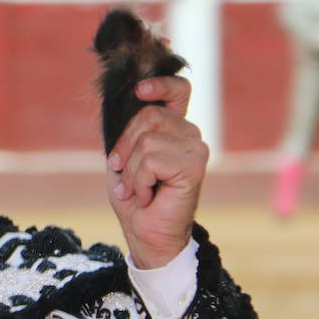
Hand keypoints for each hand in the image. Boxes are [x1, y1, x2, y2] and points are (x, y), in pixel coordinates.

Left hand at [105, 77, 207, 268]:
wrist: (146, 234)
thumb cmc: (135, 198)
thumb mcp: (123, 159)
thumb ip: (128, 133)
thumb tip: (129, 105)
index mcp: (173, 129)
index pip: (179, 91)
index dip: (161, 84)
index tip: (140, 90)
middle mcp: (189, 134)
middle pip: (149, 115)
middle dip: (126, 146)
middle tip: (125, 174)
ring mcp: (196, 148)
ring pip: (147, 140)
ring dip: (132, 171)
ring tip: (140, 189)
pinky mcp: (195, 165)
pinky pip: (151, 160)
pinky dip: (140, 181)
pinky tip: (149, 195)